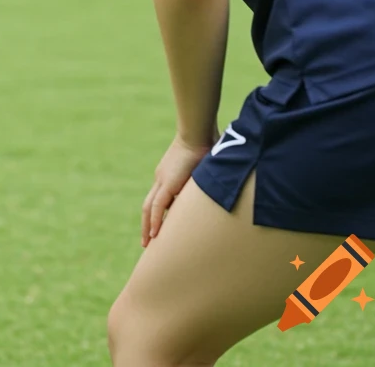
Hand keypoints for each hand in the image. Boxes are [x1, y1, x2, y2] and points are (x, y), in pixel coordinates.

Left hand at [141, 131, 216, 247]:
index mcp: (169, 175)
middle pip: (150, 205)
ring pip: (149, 208)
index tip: (159, 228)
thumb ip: (208, 178)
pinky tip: (153, 235)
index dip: (158, 214)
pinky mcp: (167, 183)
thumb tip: (227, 182)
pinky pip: (157, 207)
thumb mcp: (205, 167)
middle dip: (148, 223)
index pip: (160, 198)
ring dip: (147, 226)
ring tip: (147, 242)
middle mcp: (162, 178)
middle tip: (147, 241)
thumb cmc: (206, 144)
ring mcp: (162, 180)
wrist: (199, 132)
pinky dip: (155, 221)